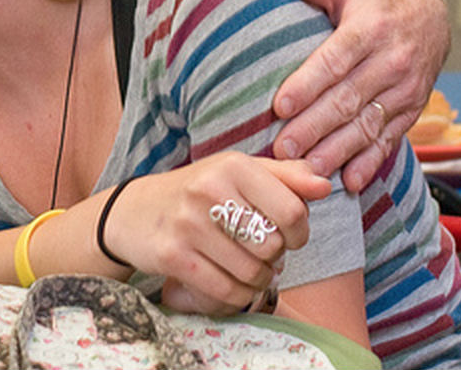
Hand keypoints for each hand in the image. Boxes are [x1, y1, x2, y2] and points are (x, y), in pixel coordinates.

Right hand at [100, 153, 328, 311]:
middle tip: (260, 251)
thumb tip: (325, 186)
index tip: (287, 234)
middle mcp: (208, 191)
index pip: (293, 211)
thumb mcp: (240, 172)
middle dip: (275, 257)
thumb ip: (287, 177)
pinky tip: (234, 283)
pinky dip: (239, 295)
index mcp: (233, 166)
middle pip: (273, 246)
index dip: (300, 232)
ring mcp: (188, 224)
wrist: (135, 211)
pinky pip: (227, 291)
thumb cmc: (199, 190)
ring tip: (248, 267)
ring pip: (252, 273)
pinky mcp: (173, 256)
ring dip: (258, 279)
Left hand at [269, 0, 448, 190]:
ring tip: (309, 170)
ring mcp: (405, 90)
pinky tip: (349, 181)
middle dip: (314, 127)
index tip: (281, 105)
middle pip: (348, 98)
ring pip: (367, 124)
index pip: (335, 60)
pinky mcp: (411, 110)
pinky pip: (389, 138)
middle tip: (283, 148)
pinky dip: (370, 162)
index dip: (308, 84)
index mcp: (371, 28)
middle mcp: (392, 62)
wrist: (433, 14)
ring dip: (338, 150)